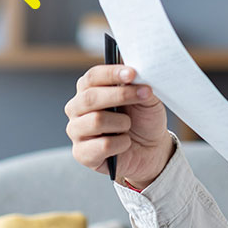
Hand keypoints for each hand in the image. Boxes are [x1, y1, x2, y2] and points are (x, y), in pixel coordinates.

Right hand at [65, 64, 175, 189]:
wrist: (151, 149)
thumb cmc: (143, 119)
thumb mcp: (146, 98)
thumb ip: (138, 84)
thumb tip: (134, 75)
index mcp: (88, 90)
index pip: (92, 77)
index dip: (112, 74)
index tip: (132, 73)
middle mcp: (77, 109)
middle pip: (90, 98)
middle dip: (121, 95)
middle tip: (144, 93)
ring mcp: (76, 131)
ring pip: (96, 121)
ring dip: (122, 122)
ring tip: (129, 125)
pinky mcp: (82, 153)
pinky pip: (103, 145)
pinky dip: (121, 143)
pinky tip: (125, 143)